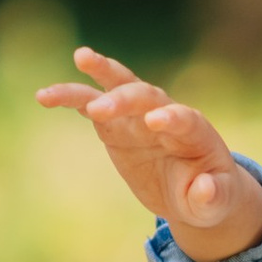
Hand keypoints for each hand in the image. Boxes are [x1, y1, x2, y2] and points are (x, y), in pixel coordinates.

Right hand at [36, 48, 261, 260]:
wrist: (192, 190)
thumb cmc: (211, 196)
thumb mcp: (217, 204)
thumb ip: (213, 196)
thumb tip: (205, 190)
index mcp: (195, 132)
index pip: (185, 118)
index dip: (172, 117)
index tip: (156, 121)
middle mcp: (165, 114)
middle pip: (146, 95)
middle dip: (123, 99)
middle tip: (99, 109)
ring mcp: (137, 116)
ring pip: (116, 87)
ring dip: (99, 72)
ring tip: (79, 57)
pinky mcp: (114, 125)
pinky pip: (90, 106)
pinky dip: (70, 98)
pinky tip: (44, 96)